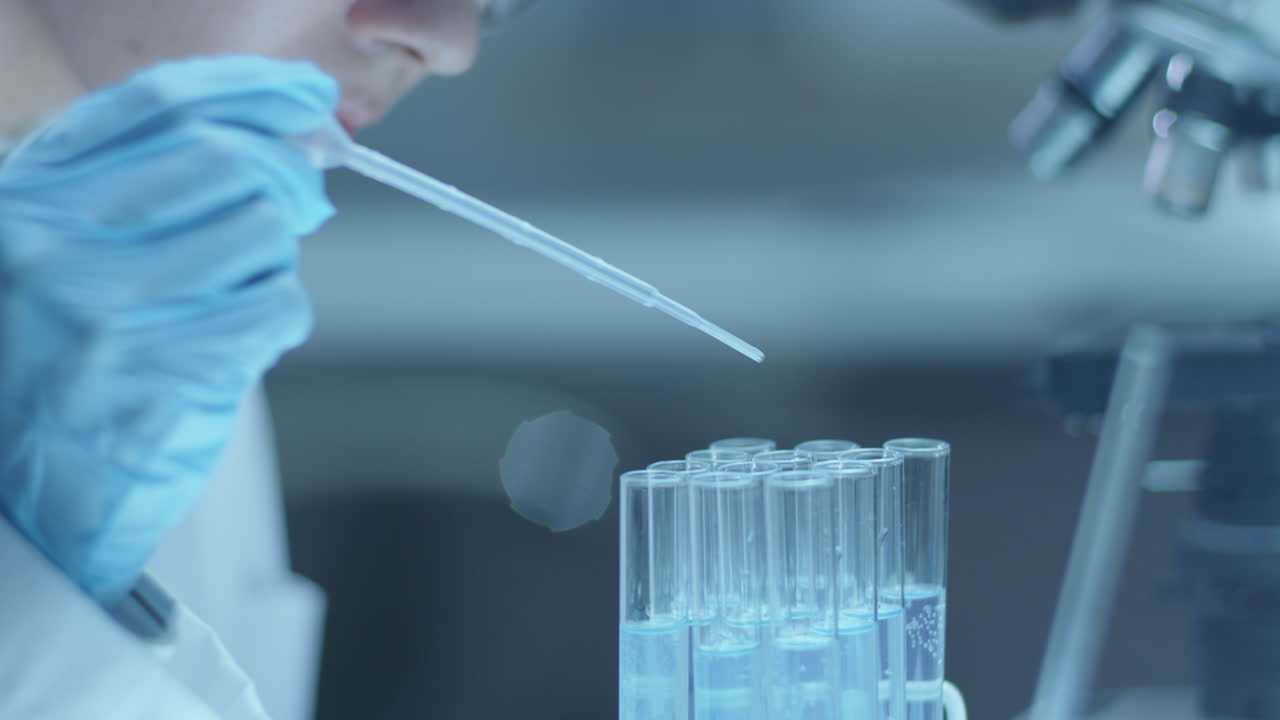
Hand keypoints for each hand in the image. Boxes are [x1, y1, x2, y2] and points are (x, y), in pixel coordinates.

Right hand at [0, 55, 337, 604]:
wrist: (21, 501)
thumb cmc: (62, 369)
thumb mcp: (71, 256)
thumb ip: (153, 191)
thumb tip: (287, 141)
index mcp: (28, 199)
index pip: (155, 107)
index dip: (249, 91)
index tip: (307, 97)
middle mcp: (55, 246)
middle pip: (225, 160)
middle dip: (286, 177)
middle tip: (301, 201)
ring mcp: (106, 313)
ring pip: (262, 232)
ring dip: (275, 259)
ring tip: (240, 291)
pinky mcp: (162, 375)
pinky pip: (276, 306)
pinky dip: (281, 315)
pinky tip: (246, 338)